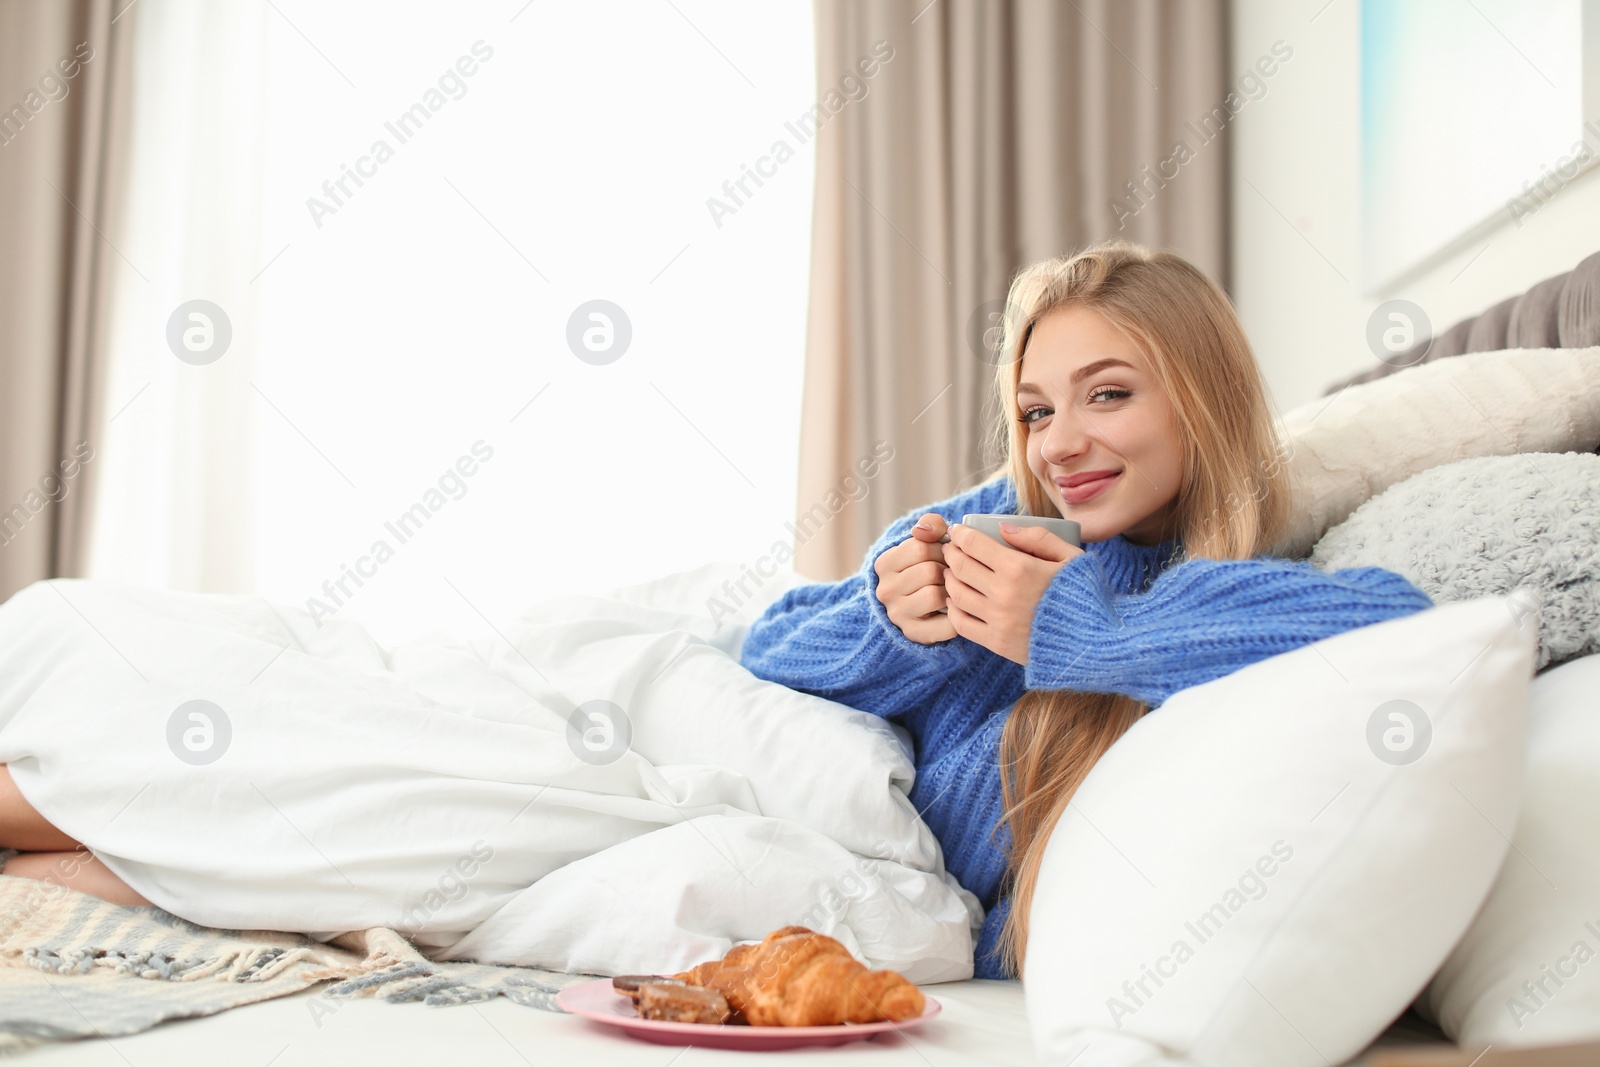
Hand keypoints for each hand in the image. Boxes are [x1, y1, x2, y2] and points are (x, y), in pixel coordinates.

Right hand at [874, 513, 956, 644]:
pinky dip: (957, 615)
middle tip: (952, 572)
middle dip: (948, 569)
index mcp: (884, 564)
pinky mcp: (914, 634)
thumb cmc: (925, 568)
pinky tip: (955, 608)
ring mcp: (897, 614)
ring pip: (935, 595)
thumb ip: (930, 526)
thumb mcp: (924, 543)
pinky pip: (946, 623)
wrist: (915, 605)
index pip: (920, 548)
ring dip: (951, 591)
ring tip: (953, 588)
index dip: (941, 549)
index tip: (944, 555)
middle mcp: (885, 590)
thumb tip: (924, 529)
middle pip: (930, 571)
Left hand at [943, 522, 1084, 664]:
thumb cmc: (1084, 594)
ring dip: (949, 580)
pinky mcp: (996, 643)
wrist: (1094, 641)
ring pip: (957, 594)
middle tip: (952, 549)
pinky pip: (961, 624)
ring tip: (953, 573)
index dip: (960, 534)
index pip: (973, 545)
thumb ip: (1037, 538)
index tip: (957, 531)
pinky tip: (956, 601)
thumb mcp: (1070, 556)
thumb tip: (1002, 527)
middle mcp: (1003, 594)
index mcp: (1019, 568)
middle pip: (960, 567)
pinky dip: (953, 609)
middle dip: (951, 554)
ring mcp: (997, 621)